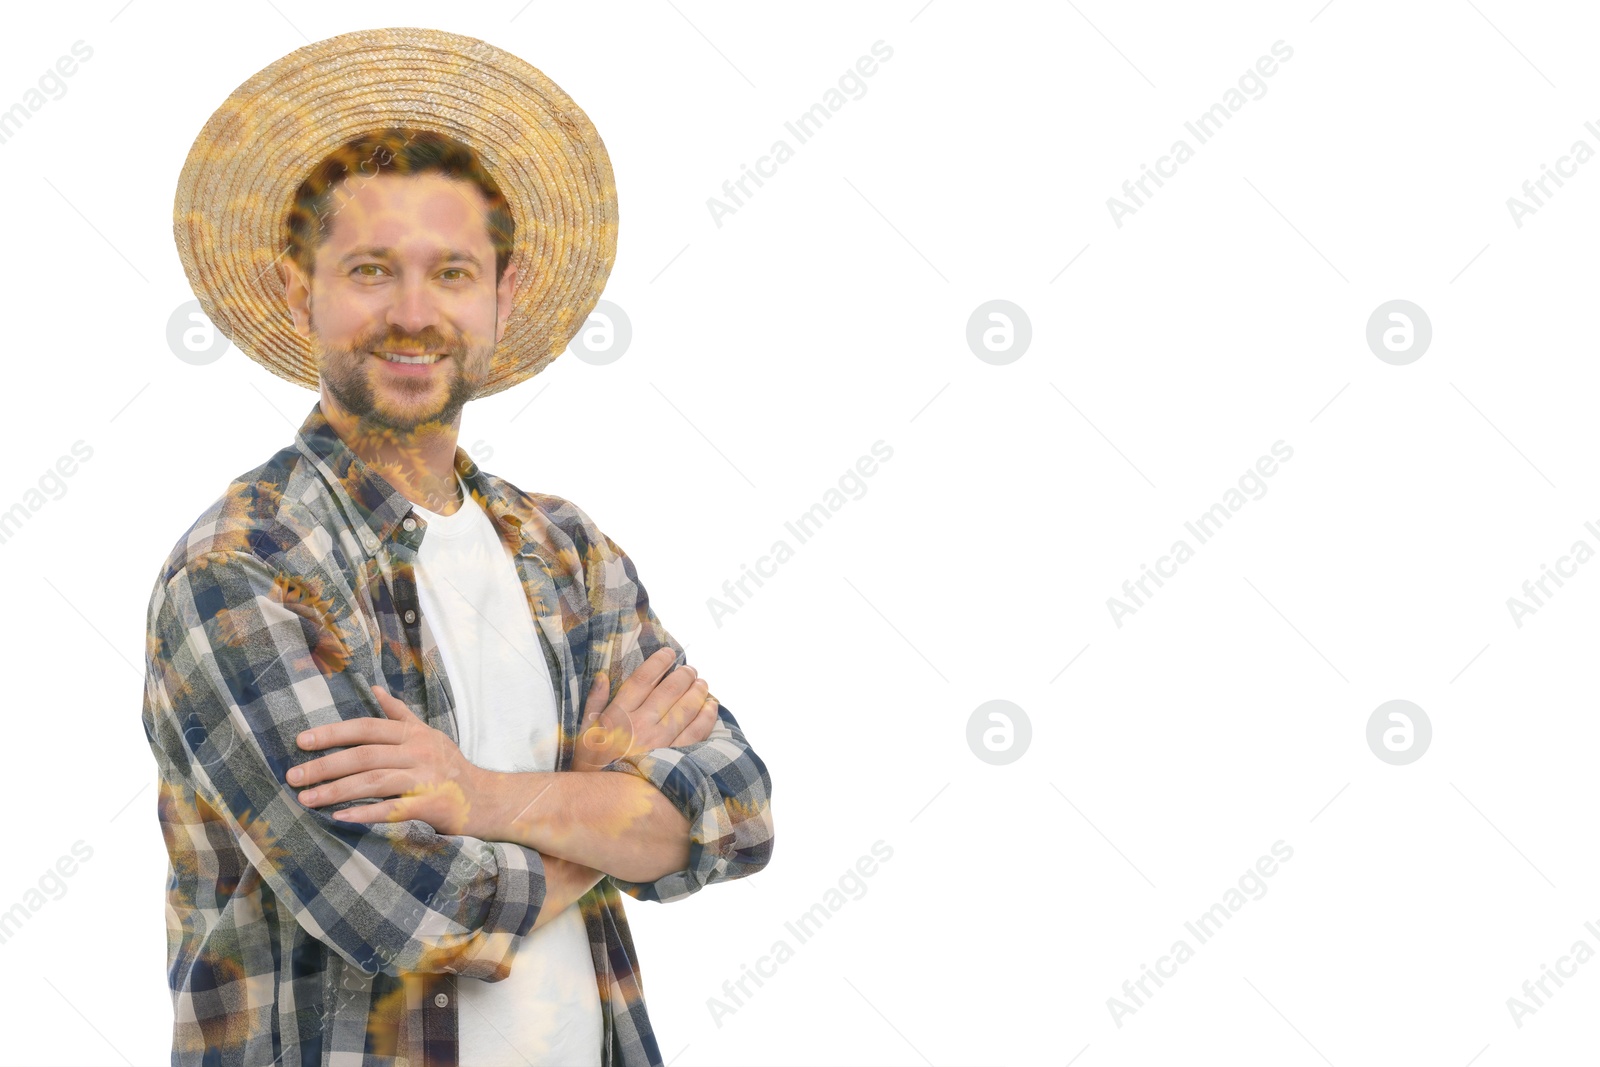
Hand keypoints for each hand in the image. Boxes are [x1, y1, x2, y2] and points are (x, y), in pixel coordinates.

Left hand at [289, 684, 485, 835]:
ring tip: (307, 799)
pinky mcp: (431, 805)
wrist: (486, 799)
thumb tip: (376, 690)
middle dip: (325, 765)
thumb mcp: (428, 735)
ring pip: (374, 782)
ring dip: (336, 791)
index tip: (301, 741)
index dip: (333, 733)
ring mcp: (425, 779)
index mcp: (413, 735)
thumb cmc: (451, 767)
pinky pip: (392, 809)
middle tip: (293, 777)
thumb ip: (400, 715)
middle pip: (364, 755)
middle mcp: (419, 752)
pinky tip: (340, 818)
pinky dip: (365, 813)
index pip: (366, 728)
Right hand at [571, 647, 720, 772]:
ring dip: (698, 692)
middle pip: (669, 690)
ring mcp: (658, 743)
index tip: (669, 653)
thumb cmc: (590, 767)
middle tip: (690, 669)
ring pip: (686, 709)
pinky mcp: (673, 760)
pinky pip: (696, 733)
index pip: (642, 679)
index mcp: (617, 715)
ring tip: (703, 683)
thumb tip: (602, 676)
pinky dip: (706, 717)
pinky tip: (711, 707)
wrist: (600, 805)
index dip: (658, 662)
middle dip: (683, 675)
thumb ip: (593, 703)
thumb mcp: (583, 733)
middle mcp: (640, 725)